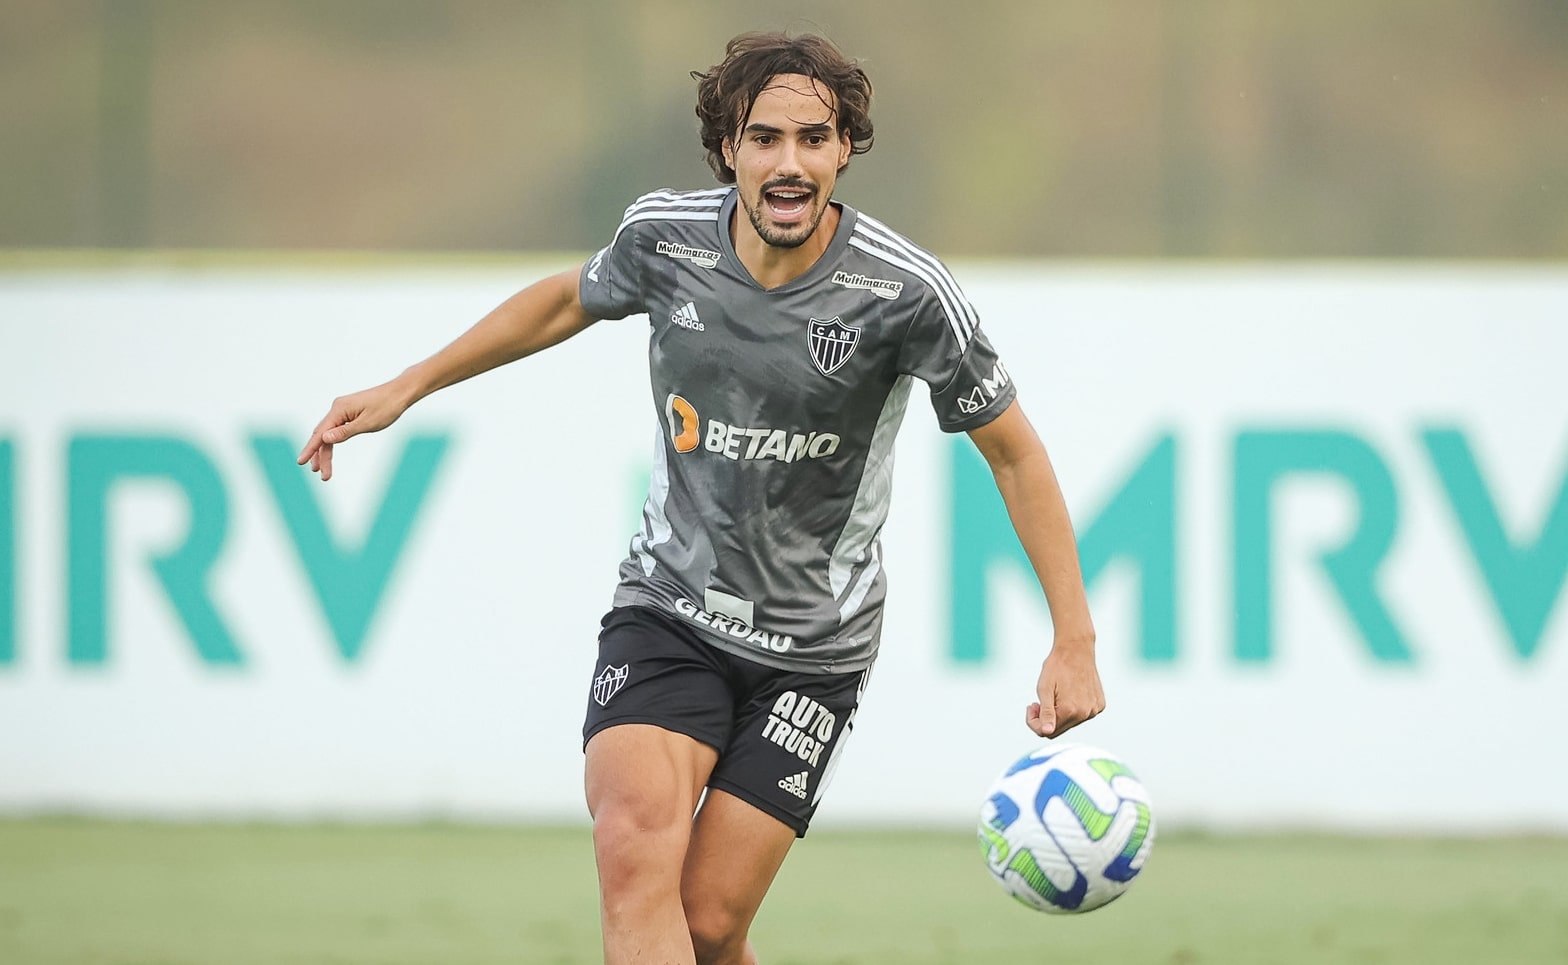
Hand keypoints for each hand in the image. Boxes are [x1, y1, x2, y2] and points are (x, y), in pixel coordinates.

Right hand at [296, 380, 411, 480]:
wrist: (400, 393)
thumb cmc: (386, 407)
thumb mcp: (367, 423)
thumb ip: (345, 432)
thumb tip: (324, 439)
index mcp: (339, 409)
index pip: (320, 432)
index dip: (310, 449)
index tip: (300, 462)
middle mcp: (337, 408)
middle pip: (323, 435)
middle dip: (320, 455)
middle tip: (320, 474)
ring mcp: (343, 410)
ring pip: (329, 433)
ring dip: (325, 451)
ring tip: (322, 470)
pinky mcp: (349, 412)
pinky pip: (336, 429)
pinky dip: (333, 442)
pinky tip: (329, 453)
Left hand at [1024, 641, 1104, 738]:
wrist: (1076, 649)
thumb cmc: (1057, 666)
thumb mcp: (1044, 688)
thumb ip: (1046, 712)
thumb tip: (1047, 732)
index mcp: (1071, 711)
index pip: (1047, 732)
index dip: (1034, 722)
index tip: (1032, 705)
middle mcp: (1085, 713)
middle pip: (1059, 729)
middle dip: (1045, 719)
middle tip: (1038, 702)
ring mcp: (1094, 710)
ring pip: (1070, 723)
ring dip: (1059, 714)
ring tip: (1054, 696)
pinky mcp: (1100, 705)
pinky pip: (1082, 715)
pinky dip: (1072, 708)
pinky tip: (1069, 693)